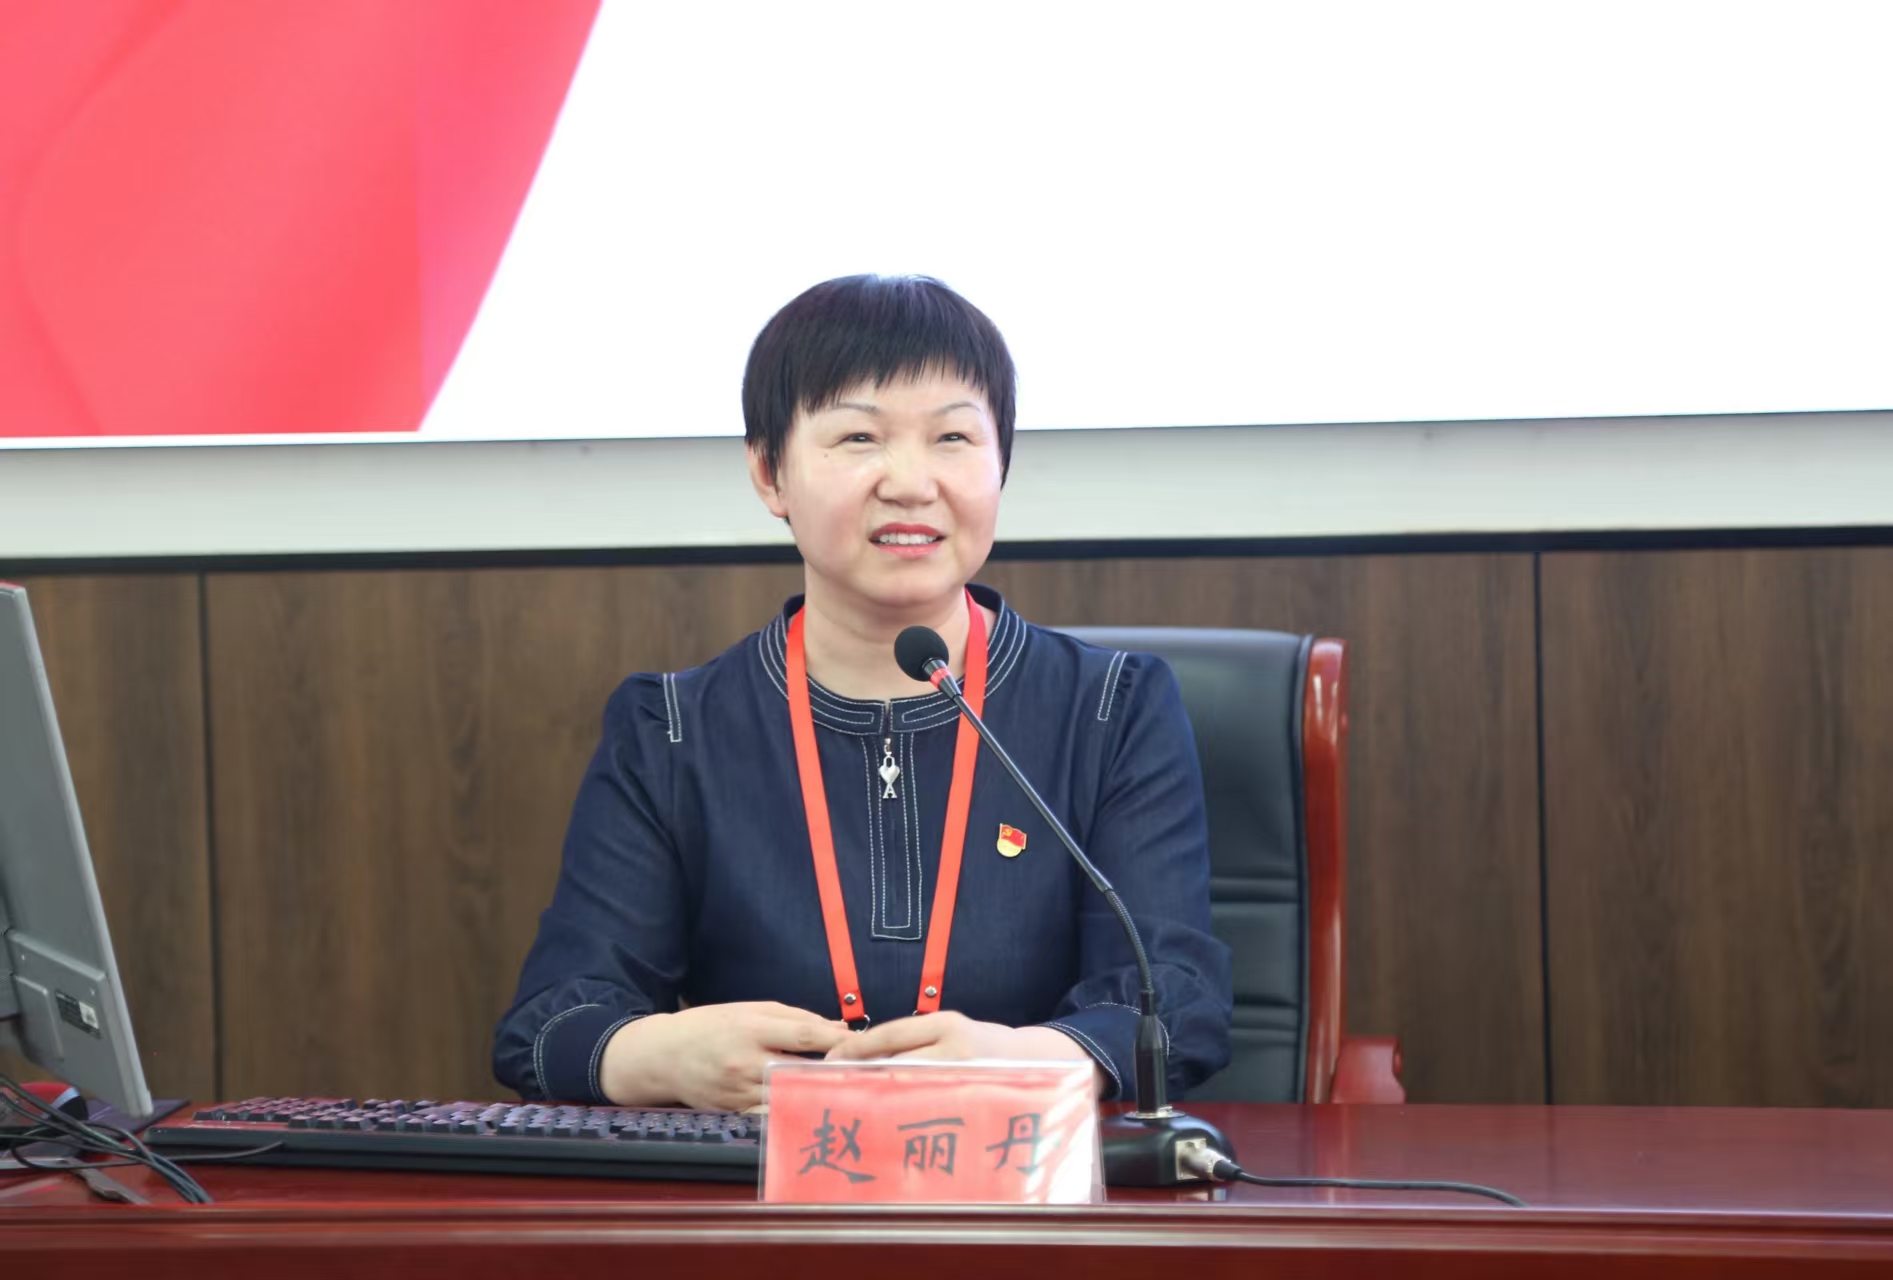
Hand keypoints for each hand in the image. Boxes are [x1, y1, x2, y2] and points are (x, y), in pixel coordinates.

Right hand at [600, 1002, 852, 1111]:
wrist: (663, 1056)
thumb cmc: (710, 1026)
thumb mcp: (748, 1010)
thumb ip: (794, 1017)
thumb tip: (836, 1027)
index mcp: (752, 1029)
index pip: (806, 1034)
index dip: (839, 1041)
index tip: (864, 1045)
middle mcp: (746, 1062)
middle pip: (803, 1070)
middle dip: (835, 1073)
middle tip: (866, 1075)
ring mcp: (740, 1091)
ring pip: (791, 1098)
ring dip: (819, 1097)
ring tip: (849, 1096)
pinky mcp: (735, 1112)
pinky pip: (773, 1117)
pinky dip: (795, 1114)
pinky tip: (816, 1113)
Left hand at [824, 1011, 1104, 1093]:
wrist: (1035, 1061)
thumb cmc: (984, 1046)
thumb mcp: (953, 1029)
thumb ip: (918, 1040)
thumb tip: (865, 1058)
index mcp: (946, 1023)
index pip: (890, 1033)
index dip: (856, 1047)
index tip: (829, 1058)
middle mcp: (956, 1045)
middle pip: (896, 1062)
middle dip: (862, 1076)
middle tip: (828, 1089)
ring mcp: (966, 1075)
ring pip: (911, 1088)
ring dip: (880, 1099)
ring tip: (852, 1109)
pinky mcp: (973, 1100)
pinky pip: (931, 1109)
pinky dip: (908, 1115)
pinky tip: (890, 1125)